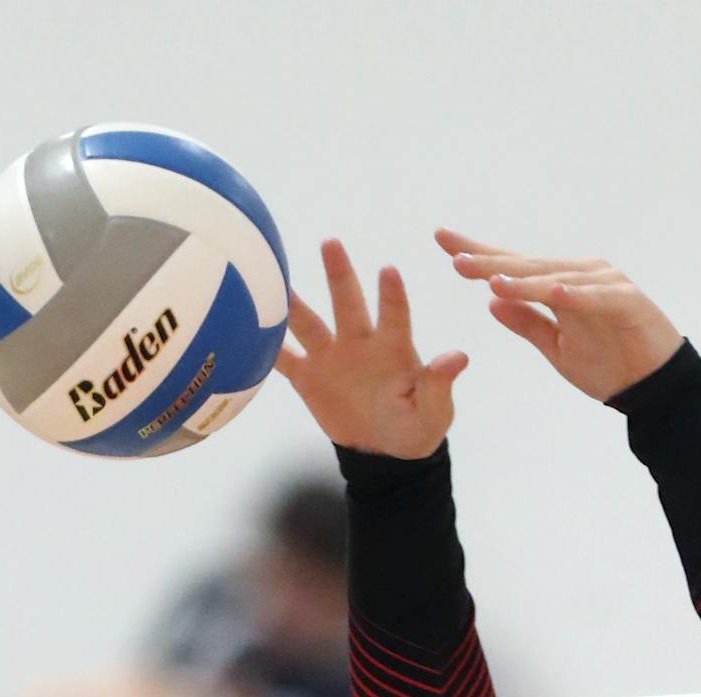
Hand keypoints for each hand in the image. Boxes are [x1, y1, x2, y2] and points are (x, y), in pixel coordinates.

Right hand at [273, 239, 467, 457]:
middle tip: (331, 242)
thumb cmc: (416, 426)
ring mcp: (330, 356)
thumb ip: (439, 385)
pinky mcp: (307, 377)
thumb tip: (459, 357)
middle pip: (347, 303)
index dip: (391, 295)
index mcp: (393, 349)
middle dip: (339, 274)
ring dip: (292, 303)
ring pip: (308, 322)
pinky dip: (264, 345)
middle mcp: (359, 343)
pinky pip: (281, 358)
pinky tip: (241, 327)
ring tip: (274, 277)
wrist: (383, 451)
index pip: (394, 315)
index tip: (388, 270)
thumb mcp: (434, 412)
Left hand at [437, 231, 682, 401]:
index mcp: (560, 285)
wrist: (655, 389)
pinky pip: (597, 297)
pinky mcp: (629, 301)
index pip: (513, 267)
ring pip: (558, 279)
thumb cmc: (609, 366)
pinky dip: (576, 295)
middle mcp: (580, 276)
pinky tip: (553, 291)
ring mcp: (606, 285)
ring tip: (494, 280)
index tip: (442, 240)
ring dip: (528, 280)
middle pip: (530, 267)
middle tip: (456, 259)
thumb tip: (490, 301)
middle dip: (492, 263)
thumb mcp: (557, 348)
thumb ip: (528, 323)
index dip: (479, 256)